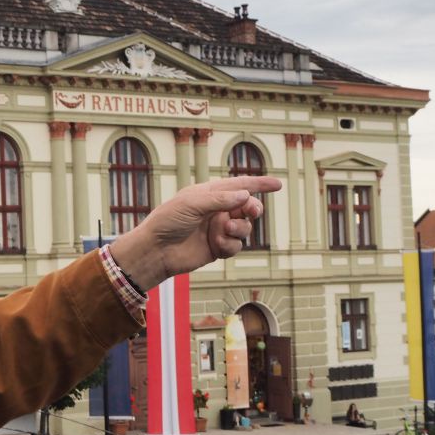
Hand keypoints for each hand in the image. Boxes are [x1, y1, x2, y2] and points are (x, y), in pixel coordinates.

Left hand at [109, 176, 281, 290]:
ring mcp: (218, 229)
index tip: (278, 184)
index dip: (259, 184)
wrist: (156, 250)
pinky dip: (229, 245)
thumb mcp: (192, 203)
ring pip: (245, 227)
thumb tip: (245, 195)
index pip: (240, 185)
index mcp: (210, 193)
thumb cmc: (168, 221)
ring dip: (239, 228)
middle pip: (248, 207)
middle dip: (253, 209)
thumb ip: (220, 199)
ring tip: (222, 230)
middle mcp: (217, 210)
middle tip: (252, 212)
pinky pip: (236, 246)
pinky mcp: (218, 247)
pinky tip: (215, 246)